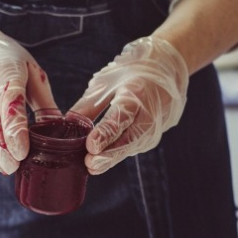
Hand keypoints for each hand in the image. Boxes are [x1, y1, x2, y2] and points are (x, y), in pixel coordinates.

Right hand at [0, 18, 56, 173]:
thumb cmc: (6, 60)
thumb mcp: (31, 71)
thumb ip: (44, 101)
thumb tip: (60, 128)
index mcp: (7, 75)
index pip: (10, 106)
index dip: (15, 132)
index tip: (22, 152)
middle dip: (2, 151)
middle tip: (14, 167)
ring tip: (6, 166)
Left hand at [70, 35, 188, 174]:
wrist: (169, 70)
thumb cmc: (134, 73)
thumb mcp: (108, 82)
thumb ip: (88, 105)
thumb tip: (67, 124)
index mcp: (136, 95)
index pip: (120, 118)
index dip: (105, 133)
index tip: (91, 145)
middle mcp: (149, 115)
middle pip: (128, 139)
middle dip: (108, 155)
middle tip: (90, 164)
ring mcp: (154, 129)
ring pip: (130, 147)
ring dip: (112, 158)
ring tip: (92, 166)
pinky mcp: (152, 138)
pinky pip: (132, 147)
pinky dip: (117, 153)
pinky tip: (102, 160)